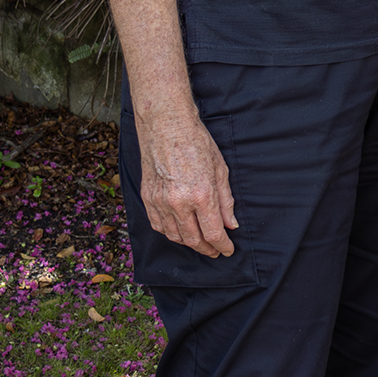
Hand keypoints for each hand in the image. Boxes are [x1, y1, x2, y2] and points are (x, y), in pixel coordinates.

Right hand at [136, 112, 237, 256]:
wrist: (166, 125)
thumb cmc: (197, 143)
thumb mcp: (220, 169)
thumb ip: (226, 200)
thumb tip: (230, 224)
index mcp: (201, 195)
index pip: (213, 233)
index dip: (222, 246)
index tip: (228, 250)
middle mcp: (179, 202)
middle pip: (193, 240)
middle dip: (207, 249)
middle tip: (216, 251)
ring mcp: (160, 202)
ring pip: (174, 236)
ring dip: (189, 243)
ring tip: (200, 243)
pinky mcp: (147, 198)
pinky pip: (158, 225)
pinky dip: (170, 233)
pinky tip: (179, 232)